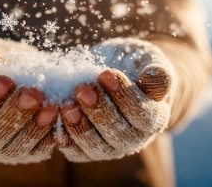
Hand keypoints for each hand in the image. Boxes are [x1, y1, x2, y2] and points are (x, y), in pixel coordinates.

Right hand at [0, 40, 58, 163]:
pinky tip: (59, 119)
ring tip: (50, 107)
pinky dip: (48, 137)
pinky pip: (36, 151)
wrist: (15, 70)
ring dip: (34, 129)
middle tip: (34, 93)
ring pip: (14, 148)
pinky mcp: (26, 153)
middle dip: (14, 114)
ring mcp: (1, 150)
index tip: (6, 81)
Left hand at [57, 38, 173, 161]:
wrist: (115, 72)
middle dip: (98, 111)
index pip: (143, 114)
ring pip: (97, 147)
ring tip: (65, 105)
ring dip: (79, 127)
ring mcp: (110, 146)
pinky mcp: (86, 149)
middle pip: (119, 134)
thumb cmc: (134, 63)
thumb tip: (154, 79)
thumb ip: (156, 72)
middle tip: (81, 89)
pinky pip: (76, 152)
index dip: (124, 96)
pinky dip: (65, 138)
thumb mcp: (148, 59)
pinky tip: (55, 120)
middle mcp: (134, 138)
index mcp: (155, 117)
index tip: (106, 73)